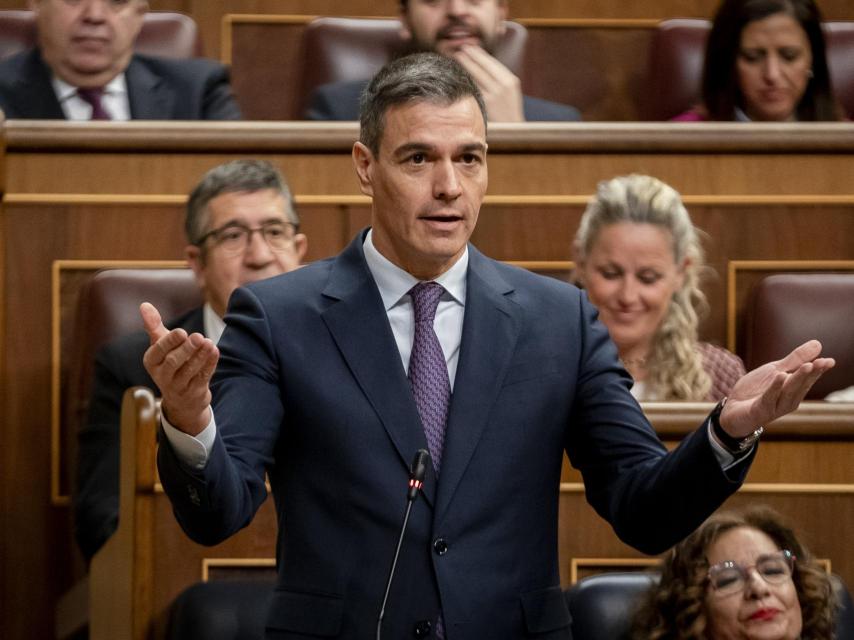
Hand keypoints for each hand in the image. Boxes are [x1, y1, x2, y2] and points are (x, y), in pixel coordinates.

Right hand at [140, 302, 217, 434]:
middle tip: (198, 336)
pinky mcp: (194, 392)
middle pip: (173, 362)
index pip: (158, 351)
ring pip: (189, 371)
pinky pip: (202, 377)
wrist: (182, 398)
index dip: (170, 342)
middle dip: (186, 349)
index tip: (182, 332)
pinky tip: (215, 351)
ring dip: (200, 356)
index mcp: (152, 361)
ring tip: (209, 342)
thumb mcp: (160, 346)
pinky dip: (209, 364)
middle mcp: (162, 376)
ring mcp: (178, 386)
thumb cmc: (169, 362)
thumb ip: (154, 325)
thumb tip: (144, 304)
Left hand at [452, 45, 524, 121]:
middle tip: (460, 48)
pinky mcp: (484, 105)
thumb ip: (498, 77)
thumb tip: (482, 62)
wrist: (512, 128)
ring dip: (465, 65)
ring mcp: (493, 96)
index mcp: (510, 80)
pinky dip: (466, 80)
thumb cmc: (509, 108)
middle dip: (470, 56)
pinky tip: (459, 74)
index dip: (479, 54)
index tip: (470, 47)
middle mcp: (502, 87)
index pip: (492, 63)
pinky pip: (473, 88)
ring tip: (457, 57)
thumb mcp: (510, 89)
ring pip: (476, 77)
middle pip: (482, 68)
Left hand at [719, 340, 834, 436]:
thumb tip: (818, 344)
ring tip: (806, 366)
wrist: (732, 408)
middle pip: (801, 385)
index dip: (819, 370)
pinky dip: (775, 388)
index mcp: (794, 389)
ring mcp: (775, 407)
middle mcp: (789, 400)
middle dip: (811, 373)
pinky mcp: (760, 410)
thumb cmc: (757, 390)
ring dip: (797, 379)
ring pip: (788, 392)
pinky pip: (769, 398)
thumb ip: (795, 359)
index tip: (830, 361)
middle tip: (821, 362)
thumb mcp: (775, 370)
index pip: (808, 378)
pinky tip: (780, 376)